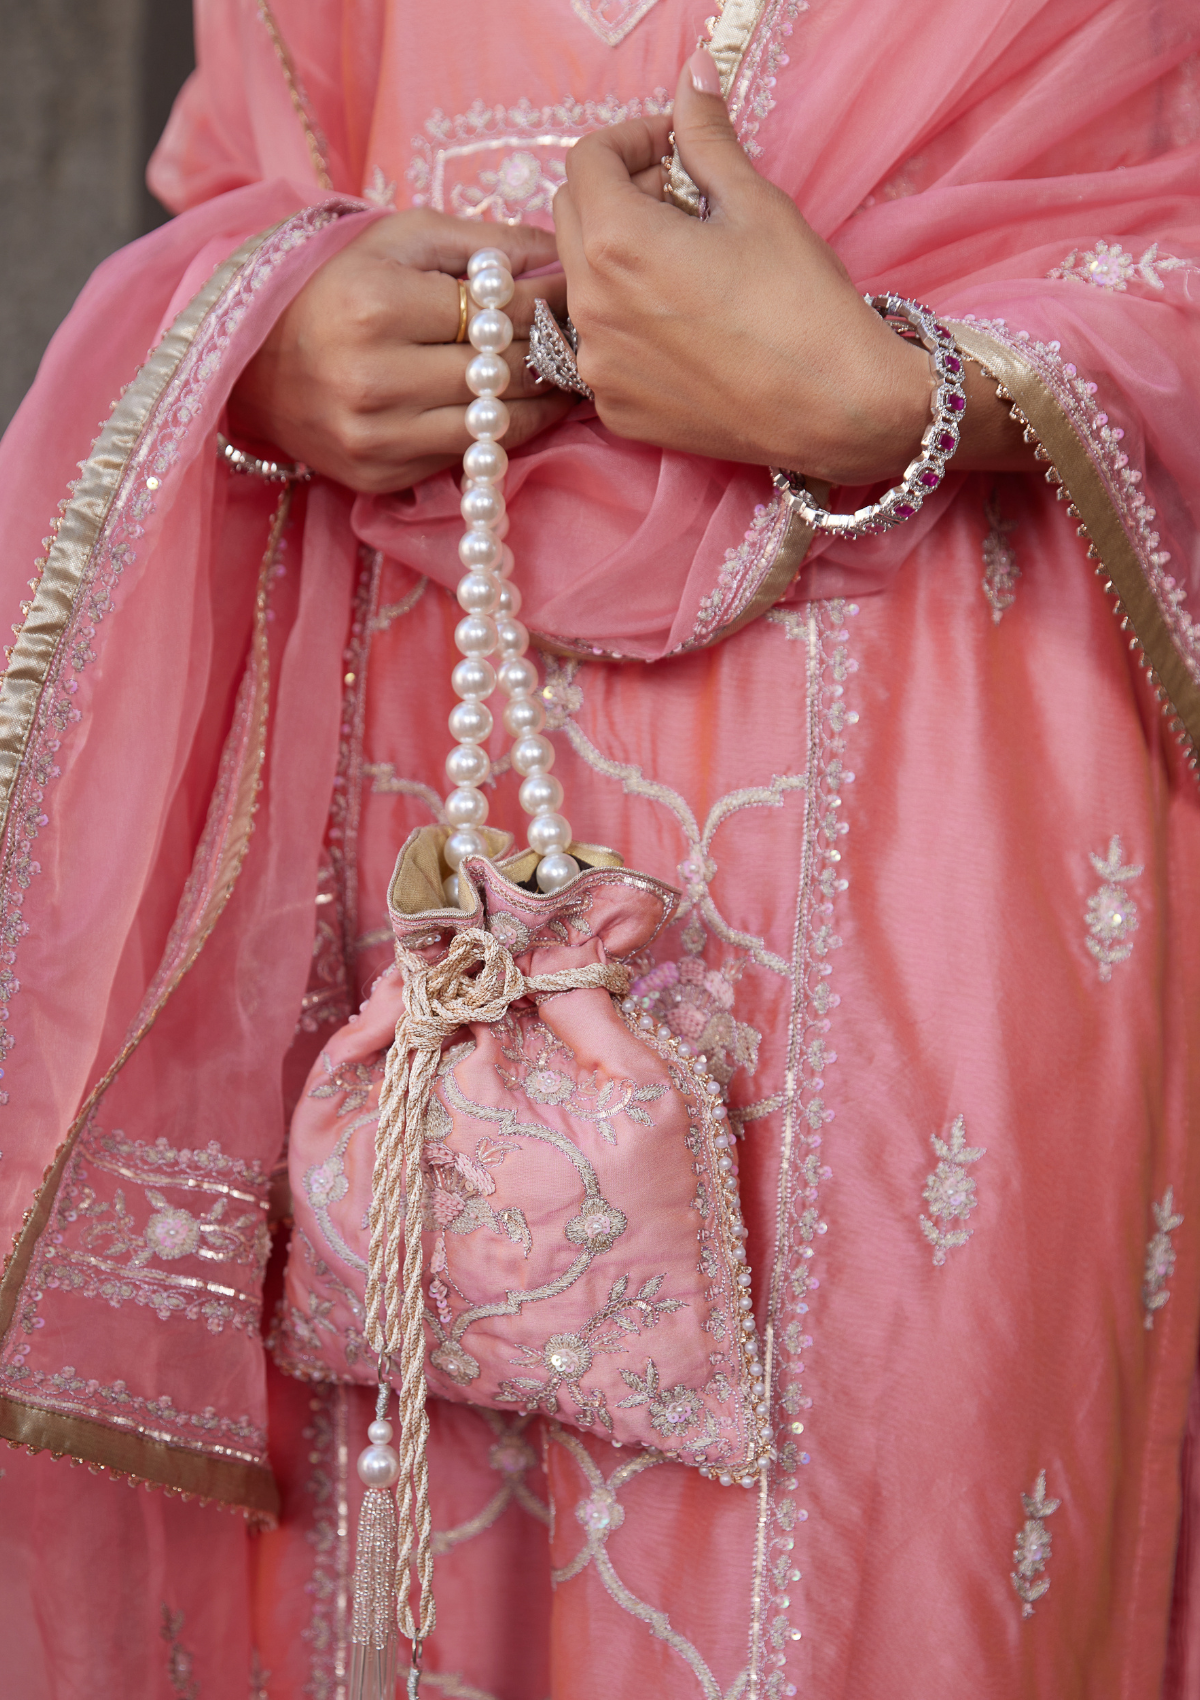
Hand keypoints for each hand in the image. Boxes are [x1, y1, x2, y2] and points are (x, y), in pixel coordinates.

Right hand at [228, 211, 573, 492]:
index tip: (579, 292)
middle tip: (581, 337)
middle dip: (553, 352)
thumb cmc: (334, 284)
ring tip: (562, 376)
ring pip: (497, 426)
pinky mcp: (378, 476)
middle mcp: (376, 378)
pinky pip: (465, 458)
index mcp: (379, 305)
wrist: (248, 360)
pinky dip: (497, 435)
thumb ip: (482, 242)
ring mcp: (376, 436)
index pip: (505, 312)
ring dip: (541, 402)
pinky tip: (515, 409)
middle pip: (507, 372)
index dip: (553, 301)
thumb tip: (558, 252)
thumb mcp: (399, 239)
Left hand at [554, 52, 1030, 484]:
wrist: (835, 408)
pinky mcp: (616, 409)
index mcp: (616, 243)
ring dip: (619, 259)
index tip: (671, 148)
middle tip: (683, 202)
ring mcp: (598, 366)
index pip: (586, 161)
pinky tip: (685, 324)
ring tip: (685, 265)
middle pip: (572, 218)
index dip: (629, 140)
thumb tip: (692, 77)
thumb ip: (705, 138)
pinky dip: (629, 323)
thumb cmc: (803, 304)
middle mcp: (589, 308)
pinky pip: (601, 345)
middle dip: (618, 194)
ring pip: (583, 284)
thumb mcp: (756, 203)